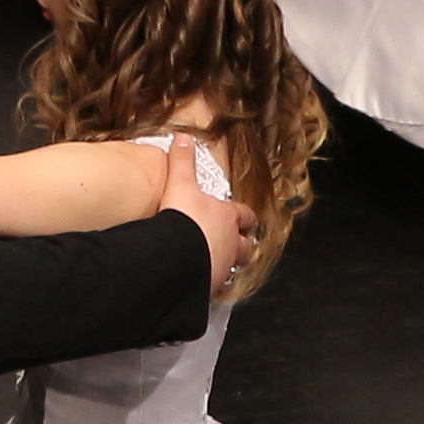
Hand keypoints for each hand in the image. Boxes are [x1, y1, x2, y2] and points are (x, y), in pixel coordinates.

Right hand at [160, 140, 258, 294]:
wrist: (177, 254)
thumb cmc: (184, 217)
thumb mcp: (181, 184)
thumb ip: (182, 161)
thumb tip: (183, 136)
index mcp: (228, 217)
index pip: (245, 216)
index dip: (245, 217)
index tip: (245, 219)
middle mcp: (232, 244)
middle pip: (246, 247)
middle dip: (244, 246)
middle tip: (239, 246)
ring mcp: (223, 267)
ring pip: (234, 268)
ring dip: (228, 265)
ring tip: (218, 266)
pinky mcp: (211, 286)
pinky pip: (214, 287)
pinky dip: (209, 283)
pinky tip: (200, 284)